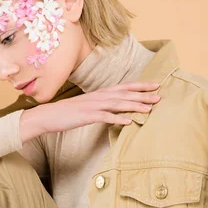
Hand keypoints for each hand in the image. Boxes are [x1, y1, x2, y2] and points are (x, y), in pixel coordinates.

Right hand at [31, 81, 161, 134]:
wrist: (48, 116)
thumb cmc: (67, 113)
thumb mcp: (87, 108)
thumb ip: (102, 107)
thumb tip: (115, 111)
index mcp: (100, 94)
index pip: (124, 87)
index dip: (141, 86)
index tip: (156, 85)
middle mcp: (99, 96)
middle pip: (125, 94)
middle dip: (143, 95)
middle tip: (159, 96)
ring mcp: (93, 105)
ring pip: (118, 104)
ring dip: (135, 106)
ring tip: (149, 109)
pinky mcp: (87, 116)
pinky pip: (105, 117)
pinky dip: (117, 119)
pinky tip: (128, 122)